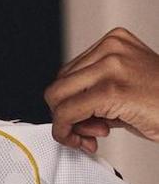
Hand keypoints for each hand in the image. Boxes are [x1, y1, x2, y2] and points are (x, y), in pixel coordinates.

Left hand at [44, 27, 158, 152]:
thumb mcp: (126, 88)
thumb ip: (95, 94)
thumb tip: (67, 114)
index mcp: (114, 43)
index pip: (70, 73)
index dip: (71, 101)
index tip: (85, 120)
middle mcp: (110, 49)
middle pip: (60, 83)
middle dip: (67, 113)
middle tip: (88, 131)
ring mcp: (109, 66)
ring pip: (57, 97)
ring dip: (67, 124)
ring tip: (94, 134)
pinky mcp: (109, 90)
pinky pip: (68, 112)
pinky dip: (67, 131)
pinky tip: (88, 140)